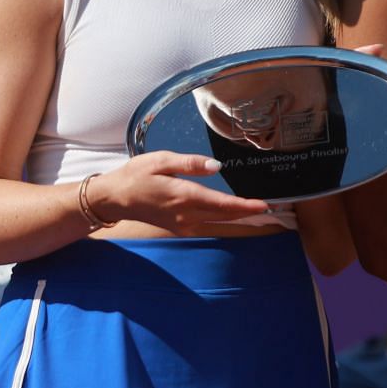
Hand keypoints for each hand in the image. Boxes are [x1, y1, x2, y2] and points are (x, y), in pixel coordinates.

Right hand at [88, 151, 270, 231]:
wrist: (115, 199)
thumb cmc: (136, 175)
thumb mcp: (161, 160)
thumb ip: (190, 163)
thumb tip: (217, 167)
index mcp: (184, 196)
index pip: (222, 204)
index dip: (245, 205)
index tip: (265, 204)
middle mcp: (186, 214)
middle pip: (225, 215)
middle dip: (248, 212)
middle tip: (271, 207)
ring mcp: (183, 224)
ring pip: (218, 221)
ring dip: (237, 216)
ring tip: (257, 209)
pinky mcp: (179, 227)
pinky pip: (207, 222)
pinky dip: (222, 217)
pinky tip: (231, 210)